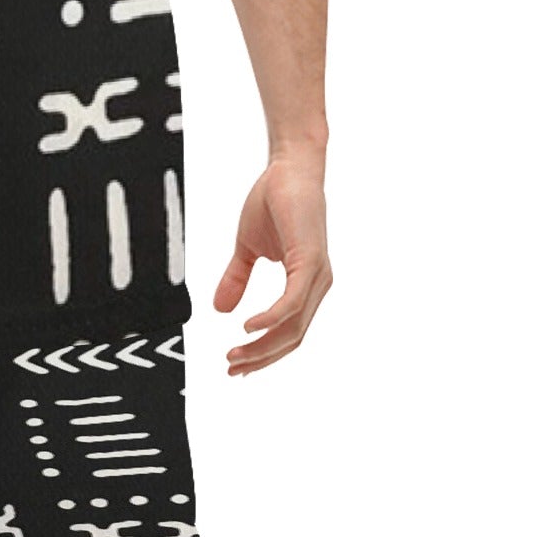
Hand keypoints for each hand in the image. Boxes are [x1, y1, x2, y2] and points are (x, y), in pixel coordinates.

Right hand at [212, 155, 330, 375]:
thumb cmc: (273, 202)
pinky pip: (291, 303)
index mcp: (304, 283)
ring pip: (293, 327)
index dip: (263, 352)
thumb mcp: (247, 248)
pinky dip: (270, 319)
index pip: (288, 330)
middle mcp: (316, 285)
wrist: (287, 169)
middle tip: (231, 368)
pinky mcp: (310, 262)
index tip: (237, 366)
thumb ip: (236, 279)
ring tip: (235, 355)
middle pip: (292, 337)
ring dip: (263, 346)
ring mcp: (316, 275)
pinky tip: (248, 327)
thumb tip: (219, 310)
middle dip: (261, 358)